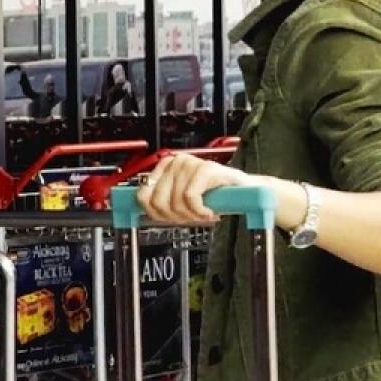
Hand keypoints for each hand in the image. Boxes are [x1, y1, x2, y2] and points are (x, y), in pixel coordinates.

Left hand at [136, 153, 250, 224]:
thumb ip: (159, 203)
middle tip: (191, 217)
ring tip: (203, 213)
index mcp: (164, 167)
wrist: (244, 192)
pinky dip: (200, 211)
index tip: (170, 219)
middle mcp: (175, 162)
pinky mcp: (205, 169)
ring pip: (175, 202)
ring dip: (191, 215)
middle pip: (158, 201)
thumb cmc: (212, 197)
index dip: (156, 214)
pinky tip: (209, 211)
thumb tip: (136, 211)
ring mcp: (190, 163)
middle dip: (175, 216)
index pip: (143, 195)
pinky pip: (191, 197)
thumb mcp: (180, 202)